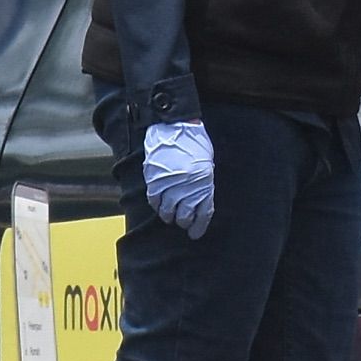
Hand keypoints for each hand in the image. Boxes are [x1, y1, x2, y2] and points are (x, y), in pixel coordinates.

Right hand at [141, 119, 215, 237]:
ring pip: (167, 211)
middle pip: (184, 216)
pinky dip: (156, 205)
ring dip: (168, 215)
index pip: (203, 214)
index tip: (195, 234)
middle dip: (183, 222)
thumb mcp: (206, 163)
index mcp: (205, 183)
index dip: (198, 227)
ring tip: (169, 214)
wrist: (176, 125)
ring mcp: (171, 184)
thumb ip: (203, 184)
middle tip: (181, 222)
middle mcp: (189, 187)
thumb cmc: (195, 142)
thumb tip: (198, 202)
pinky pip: (154, 200)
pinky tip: (159, 204)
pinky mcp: (155, 179)